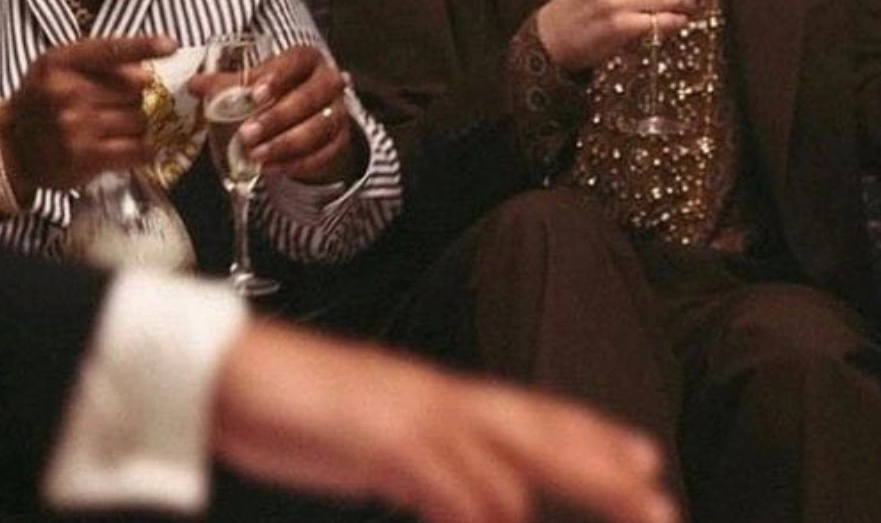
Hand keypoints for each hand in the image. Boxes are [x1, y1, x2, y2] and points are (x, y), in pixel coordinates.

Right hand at [3, 35, 178, 192]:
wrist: (11, 147)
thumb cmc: (43, 100)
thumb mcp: (58, 67)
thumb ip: (98, 60)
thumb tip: (150, 69)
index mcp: (60, 63)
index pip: (110, 50)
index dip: (143, 46)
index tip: (170, 45)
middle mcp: (67, 92)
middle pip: (137, 89)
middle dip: (141, 97)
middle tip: (128, 104)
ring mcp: (76, 126)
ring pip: (140, 119)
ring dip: (142, 124)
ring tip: (125, 126)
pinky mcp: (86, 157)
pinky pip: (137, 149)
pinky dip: (145, 148)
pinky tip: (137, 147)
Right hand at [215, 321, 678, 522]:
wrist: (217, 371)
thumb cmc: (285, 406)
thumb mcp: (365, 446)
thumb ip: (413, 468)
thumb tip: (452, 500)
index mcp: (436, 398)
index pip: (532, 417)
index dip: (592, 439)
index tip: (646, 463)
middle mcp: (438, 399)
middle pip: (543, 431)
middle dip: (606, 466)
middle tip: (663, 495)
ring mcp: (414, 416)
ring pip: (516, 456)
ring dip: (575, 486)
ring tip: (631, 508)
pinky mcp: (381, 439)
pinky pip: (452, 482)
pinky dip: (485, 510)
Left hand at [218, 43, 354, 183]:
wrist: (307, 116)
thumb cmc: (277, 93)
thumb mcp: (254, 84)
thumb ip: (227, 84)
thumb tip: (195, 85)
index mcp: (305, 59)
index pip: (294, 62)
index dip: (275, 77)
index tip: (254, 95)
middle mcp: (328, 82)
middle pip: (309, 97)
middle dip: (276, 118)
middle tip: (246, 135)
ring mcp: (338, 111)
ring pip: (319, 127)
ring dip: (285, 144)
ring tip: (256, 156)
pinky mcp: (341, 140)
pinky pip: (325, 153)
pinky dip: (299, 163)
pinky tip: (273, 168)